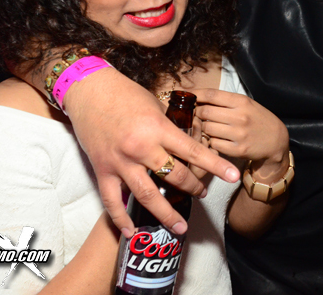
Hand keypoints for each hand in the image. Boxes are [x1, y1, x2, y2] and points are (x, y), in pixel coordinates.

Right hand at [62, 68, 240, 237]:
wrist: (89, 91)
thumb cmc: (125, 94)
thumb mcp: (156, 106)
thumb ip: (170, 127)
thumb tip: (187, 142)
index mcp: (158, 128)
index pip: (193, 151)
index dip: (216, 166)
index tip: (233, 176)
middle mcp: (141, 147)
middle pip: (174, 176)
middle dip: (194, 187)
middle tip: (203, 193)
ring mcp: (120, 161)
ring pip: (147, 195)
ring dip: (165, 213)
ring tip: (179, 226)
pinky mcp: (102, 170)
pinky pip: (112, 201)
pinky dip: (121, 219)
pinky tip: (132, 231)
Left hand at [191, 89, 288, 172]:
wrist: (276, 141)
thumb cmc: (258, 120)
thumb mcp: (247, 104)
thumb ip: (226, 101)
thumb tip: (199, 98)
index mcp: (242, 101)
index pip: (212, 94)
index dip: (196, 94)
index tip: (187, 96)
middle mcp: (240, 116)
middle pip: (205, 112)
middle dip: (197, 113)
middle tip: (198, 115)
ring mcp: (239, 134)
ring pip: (207, 128)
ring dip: (204, 129)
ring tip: (209, 128)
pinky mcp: (238, 150)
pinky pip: (214, 144)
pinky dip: (212, 142)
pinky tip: (218, 139)